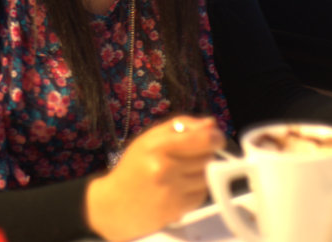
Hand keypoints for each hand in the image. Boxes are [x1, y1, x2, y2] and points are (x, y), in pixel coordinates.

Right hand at [86, 115, 224, 240]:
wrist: (115, 204)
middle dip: (205, 154)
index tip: (216, 138)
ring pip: (207, 176)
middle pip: (207, 157)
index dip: (215, 138)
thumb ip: (181, 126)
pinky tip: (180, 188)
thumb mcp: (149, 139)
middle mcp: (165, 168)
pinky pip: (202, 194)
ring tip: (182, 173)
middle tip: (191, 156)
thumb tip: (211, 124)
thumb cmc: (133, 167)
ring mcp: (172, 191)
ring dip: (201, 173)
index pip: (202, 139)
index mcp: (157, 146)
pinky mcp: (178, 209)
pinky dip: (196, 190)